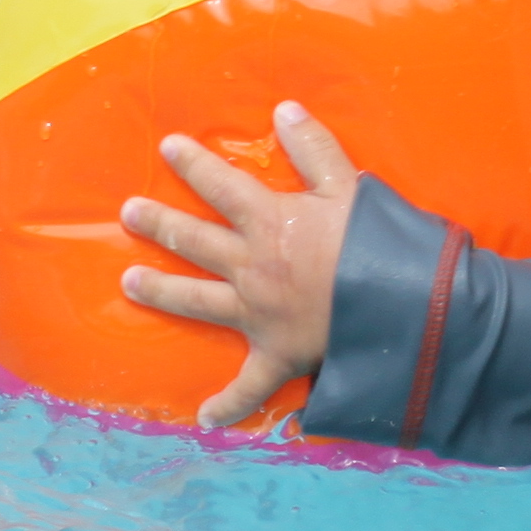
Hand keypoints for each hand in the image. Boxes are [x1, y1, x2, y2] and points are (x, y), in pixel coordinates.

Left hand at [118, 102, 362, 429]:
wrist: (402, 308)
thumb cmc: (378, 243)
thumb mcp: (350, 186)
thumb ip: (314, 148)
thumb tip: (283, 110)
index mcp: (269, 223)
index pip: (220, 186)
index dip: (193, 164)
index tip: (168, 148)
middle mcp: (251, 267)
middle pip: (194, 240)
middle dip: (159, 224)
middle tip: (128, 212)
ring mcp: (257, 314)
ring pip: (198, 301)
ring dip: (162, 292)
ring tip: (129, 282)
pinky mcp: (275, 355)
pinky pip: (247, 385)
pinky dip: (228, 405)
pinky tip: (204, 419)